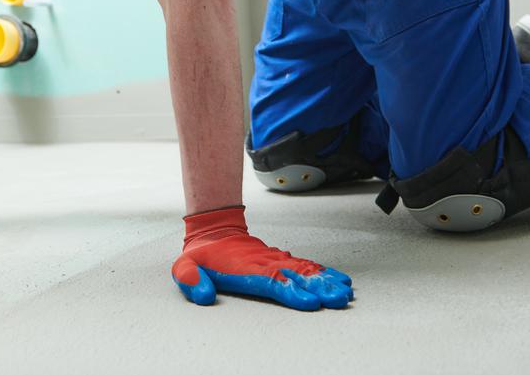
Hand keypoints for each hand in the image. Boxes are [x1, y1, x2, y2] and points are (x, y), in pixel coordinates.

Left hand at [171, 206, 352, 309]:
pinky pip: (304, 265)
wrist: (212, 228)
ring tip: (344, 291)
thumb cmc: (201, 253)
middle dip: (318, 287)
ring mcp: (274, 260)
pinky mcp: (279, 260)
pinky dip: (322, 272)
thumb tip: (203, 295)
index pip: (272, 280)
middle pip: (296, 275)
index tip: (310, 300)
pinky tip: (338, 280)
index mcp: (245, 268)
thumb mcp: (185, 266)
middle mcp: (264, 263)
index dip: (291, 291)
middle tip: (338, 298)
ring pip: (304, 269)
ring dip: (325, 281)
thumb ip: (191, 280)